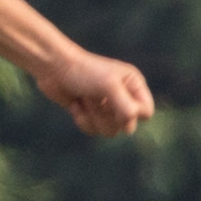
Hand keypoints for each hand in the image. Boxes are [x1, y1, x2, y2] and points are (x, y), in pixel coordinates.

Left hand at [35, 51, 156, 139]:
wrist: (54, 69)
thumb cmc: (83, 72)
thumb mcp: (108, 85)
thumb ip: (125, 105)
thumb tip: (130, 127)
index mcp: (134, 85)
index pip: (146, 112)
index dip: (132, 113)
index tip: (115, 101)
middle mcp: (124, 97)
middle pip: (127, 126)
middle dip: (107, 115)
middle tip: (95, 98)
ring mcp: (107, 108)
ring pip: (110, 131)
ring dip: (93, 117)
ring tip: (85, 99)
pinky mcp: (91, 115)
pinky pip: (94, 131)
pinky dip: (82, 120)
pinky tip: (75, 105)